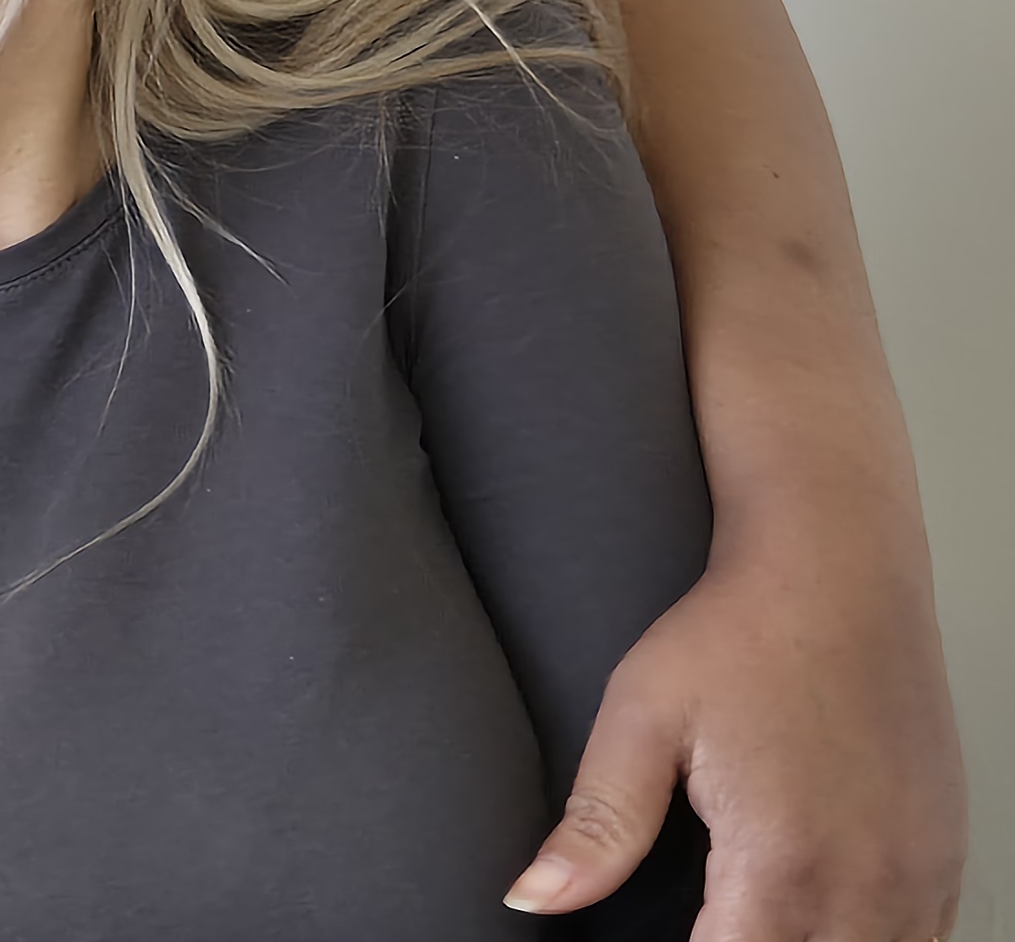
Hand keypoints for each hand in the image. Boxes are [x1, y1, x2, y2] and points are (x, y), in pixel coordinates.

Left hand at [504, 531, 963, 937]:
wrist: (837, 570)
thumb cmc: (738, 635)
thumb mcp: (642, 718)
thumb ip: (596, 828)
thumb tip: (530, 899)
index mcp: (781, 866)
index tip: (668, 932)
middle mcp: (866, 887)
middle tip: (706, 916)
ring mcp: (919, 877)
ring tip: (752, 914)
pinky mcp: (945, 858)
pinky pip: (919, 941)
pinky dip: (868, 941)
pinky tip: (819, 916)